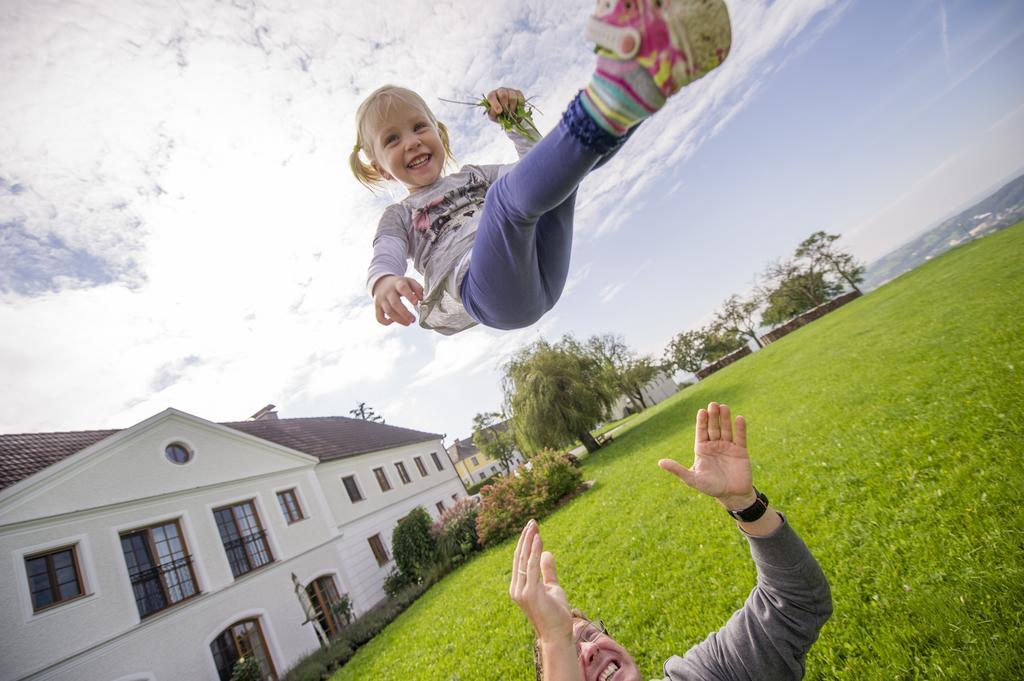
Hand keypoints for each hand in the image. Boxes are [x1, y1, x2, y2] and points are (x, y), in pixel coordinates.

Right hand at [372, 275, 422, 325]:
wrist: (382, 283)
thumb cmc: (399, 284)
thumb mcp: (409, 281)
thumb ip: (418, 288)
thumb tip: (421, 299)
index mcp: (397, 283)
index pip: (402, 288)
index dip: (409, 295)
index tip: (416, 302)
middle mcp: (388, 291)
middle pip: (395, 303)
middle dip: (405, 313)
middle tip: (413, 320)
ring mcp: (381, 299)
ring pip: (389, 312)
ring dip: (399, 319)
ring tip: (408, 323)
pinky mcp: (377, 307)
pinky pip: (379, 317)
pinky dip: (386, 322)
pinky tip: (394, 321)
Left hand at [485, 87, 524, 121]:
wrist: (507, 114)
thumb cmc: (498, 114)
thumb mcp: (493, 116)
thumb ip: (494, 114)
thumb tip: (500, 111)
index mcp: (492, 95)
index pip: (492, 97)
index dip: (495, 104)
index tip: (499, 111)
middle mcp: (500, 90)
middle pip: (503, 95)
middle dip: (505, 106)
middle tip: (506, 113)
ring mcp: (510, 90)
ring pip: (512, 97)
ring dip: (512, 107)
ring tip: (511, 113)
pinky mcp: (518, 93)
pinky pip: (520, 98)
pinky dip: (519, 106)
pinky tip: (517, 110)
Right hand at [509, 520, 572, 644]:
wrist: (558, 634)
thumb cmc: (556, 614)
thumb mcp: (552, 587)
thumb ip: (547, 571)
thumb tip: (547, 552)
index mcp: (519, 587)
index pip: (519, 560)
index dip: (525, 543)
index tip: (532, 528)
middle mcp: (516, 588)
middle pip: (519, 557)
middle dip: (526, 537)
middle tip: (532, 521)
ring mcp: (521, 591)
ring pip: (524, 559)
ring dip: (530, 540)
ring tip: (534, 525)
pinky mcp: (530, 592)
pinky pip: (531, 566)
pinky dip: (534, 551)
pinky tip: (539, 538)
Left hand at [659, 402, 755, 510]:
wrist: (731, 496)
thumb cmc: (710, 487)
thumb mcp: (692, 479)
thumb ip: (678, 470)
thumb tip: (660, 462)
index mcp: (702, 449)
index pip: (701, 432)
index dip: (702, 422)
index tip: (701, 411)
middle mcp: (715, 445)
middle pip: (714, 428)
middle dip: (713, 417)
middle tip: (713, 405)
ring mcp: (728, 447)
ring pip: (726, 430)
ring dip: (725, 419)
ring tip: (724, 407)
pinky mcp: (741, 451)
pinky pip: (740, 438)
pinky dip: (740, 429)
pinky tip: (739, 419)